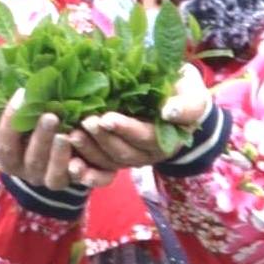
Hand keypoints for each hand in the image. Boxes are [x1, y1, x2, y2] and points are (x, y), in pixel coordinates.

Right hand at [0, 93, 115, 189]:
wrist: (60, 150)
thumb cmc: (36, 126)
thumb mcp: (28, 120)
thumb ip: (26, 109)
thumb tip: (29, 85)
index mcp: (9, 158)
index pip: (5, 144)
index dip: (11, 120)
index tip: (22, 95)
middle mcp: (26, 172)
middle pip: (31, 159)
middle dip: (40, 137)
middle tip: (51, 116)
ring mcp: (48, 181)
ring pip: (53, 175)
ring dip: (59, 155)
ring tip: (66, 135)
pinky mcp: (70, 183)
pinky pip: (75, 180)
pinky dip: (80, 168)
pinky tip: (83, 155)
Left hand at [66, 63, 210, 171]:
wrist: (174, 101)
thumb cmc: (182, 92)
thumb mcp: (192, 94)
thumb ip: (187, 105)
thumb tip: (169, 112)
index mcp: (167, 139)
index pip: (145, 137)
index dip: (125, 129)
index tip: (106, 118)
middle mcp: (148, 153)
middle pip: (123, 152)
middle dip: (102, 139)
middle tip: (84, 122)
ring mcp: (130, 157)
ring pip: (108, 161)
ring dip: (89, 151)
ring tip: (71, 135)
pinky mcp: (114, 157)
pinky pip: (100, 170)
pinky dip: (86, 171)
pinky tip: (71, 165)